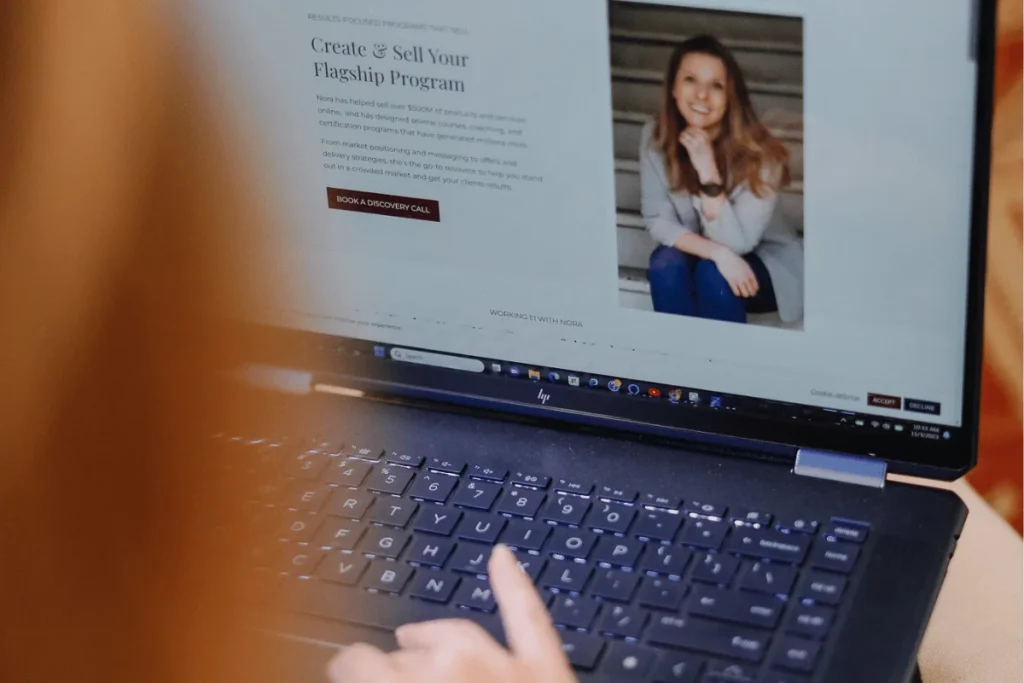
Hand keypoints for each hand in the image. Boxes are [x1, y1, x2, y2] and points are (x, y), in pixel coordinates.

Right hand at [327, 545, 576, 682]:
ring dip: (431, 636)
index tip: (340, 666)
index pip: (358, 662)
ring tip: (411, 638)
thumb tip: (366, 675)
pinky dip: (514, 584)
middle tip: (377, 672)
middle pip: (406, 653)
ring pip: (457, 635)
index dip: (345, 665)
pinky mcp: (549, 672)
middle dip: (388, 663)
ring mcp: (508, 667)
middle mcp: (456, 668)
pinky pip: (528, 618)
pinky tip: (503, 557)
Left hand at [678, 128, 719, 184]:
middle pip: (691, 129)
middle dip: (686, 130)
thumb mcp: (707, 147)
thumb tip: (695, 134)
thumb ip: (703, 140)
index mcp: (707, 138)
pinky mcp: (692, 149)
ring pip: (686, 134)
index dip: (691, 128)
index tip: (688, 130)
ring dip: (682, 134)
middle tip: (683, 133)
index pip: (697, 128)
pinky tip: (680, 140)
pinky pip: (684, 140)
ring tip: (681, 136)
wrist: (708, 168)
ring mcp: (697, 144)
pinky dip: (681, 139)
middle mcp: (702, 139)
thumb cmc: (707, 158)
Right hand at [711, 247, 758, 297]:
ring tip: (744, 295)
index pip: (755, 283)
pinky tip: (737, 294)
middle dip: (751, 293)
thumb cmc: (733, 259)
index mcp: (749, 271)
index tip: (755, 290)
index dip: (755, 288)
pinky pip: (735, 290)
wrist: (724, 256)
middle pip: (751, 288)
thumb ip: (747, 270)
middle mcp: (745, 276)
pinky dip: (737, 293)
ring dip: (745, 294)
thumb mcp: (744, 264)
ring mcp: (738, 279)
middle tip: (750, 295)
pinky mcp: (730, 280)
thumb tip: (749, 277)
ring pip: (744, 291)